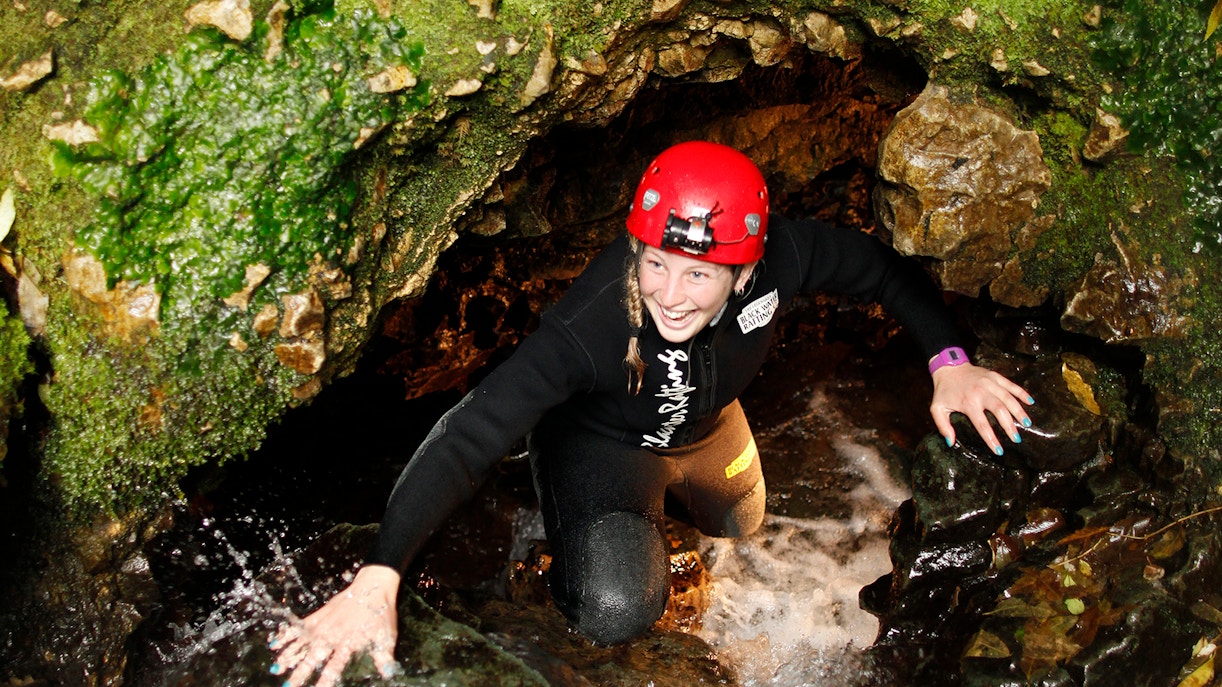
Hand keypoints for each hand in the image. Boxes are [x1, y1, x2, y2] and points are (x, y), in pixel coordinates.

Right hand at [270, 565, 400, 686]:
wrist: (373, 587)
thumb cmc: (380, 613)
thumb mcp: (386, 637)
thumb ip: (384, 658)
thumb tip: (389, 674)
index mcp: (348, 643)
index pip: (334, 667)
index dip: (325, 680)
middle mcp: (333, 635)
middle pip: (313, 657)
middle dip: (301, 673)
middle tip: (288, 686)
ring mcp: (323, 624)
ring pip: (303, 643)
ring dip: (289, 656)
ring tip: (277, 669)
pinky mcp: (319, 615)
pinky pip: (300, 627)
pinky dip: (287, 635)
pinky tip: (275, 644)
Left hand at [929, 362, 1033, 455]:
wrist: (948, 367)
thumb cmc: (943, 390)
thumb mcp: (937, 408)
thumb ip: (943, 426)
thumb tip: (951, 442)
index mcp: (968, 402)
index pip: (982, 424)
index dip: (991, 438)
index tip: (999, 450)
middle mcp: (981, 392)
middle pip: (999, 410)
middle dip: (1009, 426)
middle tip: (1016, 439)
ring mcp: (989, 382)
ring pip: (1008, 398)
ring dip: (1019, 411)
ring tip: (1027, 423)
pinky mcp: (995, 376)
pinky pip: (1011, 385)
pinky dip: (1022, 393)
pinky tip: (1030, 402)